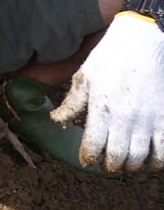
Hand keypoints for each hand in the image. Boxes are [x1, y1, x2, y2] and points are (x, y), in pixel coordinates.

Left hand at [52, 12, 163, 171]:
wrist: (142, 43)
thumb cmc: (108, 59)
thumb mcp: (84, 78)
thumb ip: (72, 103)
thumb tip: (57, 120)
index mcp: (101, 108)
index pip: (93, 145)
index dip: (88, 157)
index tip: (86, 159)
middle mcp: (125, 118)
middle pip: (118, 157)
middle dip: (109, 166)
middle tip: (105, 165)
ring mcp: (147, 120)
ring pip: (140, 158)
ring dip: (131, 166)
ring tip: (124, 163)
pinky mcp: (163, 118)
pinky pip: (163, 150)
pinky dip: (156, 161)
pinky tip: (148, 160)